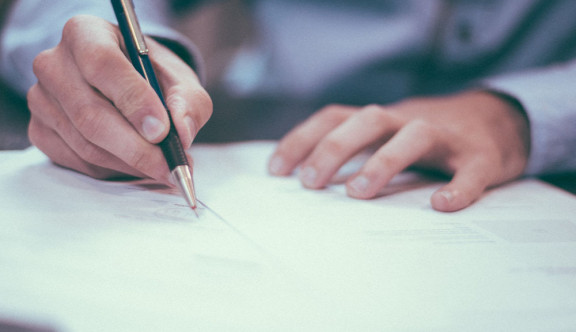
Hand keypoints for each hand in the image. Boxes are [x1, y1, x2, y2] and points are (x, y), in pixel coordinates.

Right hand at [27, 15, 211, 181]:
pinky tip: (137, 165)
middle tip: (170, 166)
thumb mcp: (180, 80)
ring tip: (163, 168)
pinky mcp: (41, 131)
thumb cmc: (153, 78)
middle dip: (137, 148)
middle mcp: (54, 64)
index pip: (102, 64)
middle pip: (90, 114)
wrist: (129, 85)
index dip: (134, 101)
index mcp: (85, 34)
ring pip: (86, 145)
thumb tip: (182, 133)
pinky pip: (79, 162)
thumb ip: (188, 102)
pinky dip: (114, 170)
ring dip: (130, 164)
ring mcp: (41, 100)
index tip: (162, 131)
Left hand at [268, 91, 529, 211]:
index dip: (302, 139)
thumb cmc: (427, 138)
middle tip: (310, 183)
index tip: (275, 170)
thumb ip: (356, 150)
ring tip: (357, 193)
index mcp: (382, 120)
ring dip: (384, 161)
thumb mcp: (387, 136)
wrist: (497, 121)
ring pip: (415, 135)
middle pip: (368, 119)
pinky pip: (472, 170)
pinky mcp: (482, 157)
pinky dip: (459, 187)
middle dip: (334, 148)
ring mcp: (447, 137)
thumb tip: (306, 181)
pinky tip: (442, 206)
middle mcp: (409, 121)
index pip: (334, 117)